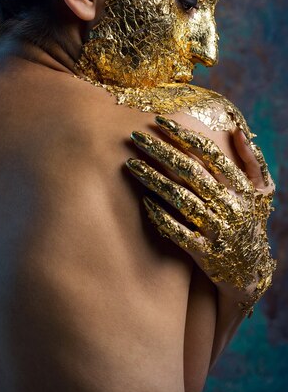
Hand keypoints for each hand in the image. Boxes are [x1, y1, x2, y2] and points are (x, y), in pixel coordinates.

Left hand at [126, 116, 275, 316]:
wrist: (249, 271)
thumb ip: (251, 160)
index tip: (160, 121)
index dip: (184, 135)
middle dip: (160, 151)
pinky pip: (177, 231)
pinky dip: (160, 215)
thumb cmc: (250, 221)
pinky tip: (143, 200)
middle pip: (190, 172)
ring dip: (153, 179)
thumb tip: (236, 129)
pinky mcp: (204, 252)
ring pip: (180, 198)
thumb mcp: (261, 191)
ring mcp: (216, 230)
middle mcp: (230, 206)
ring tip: (130, 163)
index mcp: (243, 187)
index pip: (210, 154)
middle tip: (135, 136)